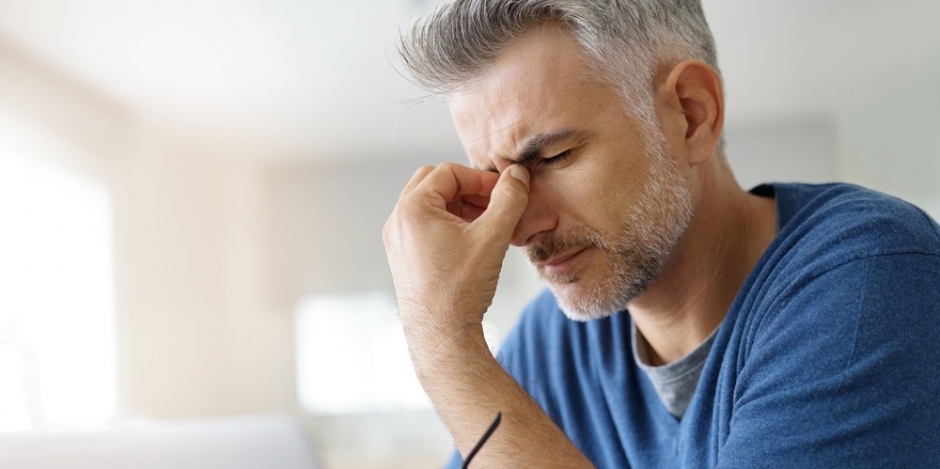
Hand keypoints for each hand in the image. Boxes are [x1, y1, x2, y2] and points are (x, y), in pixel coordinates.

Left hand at [383, 162, 529, 343]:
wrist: (442, 336)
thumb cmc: (461, 290)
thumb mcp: (492, 237)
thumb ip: (508, 199)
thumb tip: (517, 175)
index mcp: (412, 209)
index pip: (449, 172)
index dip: (481, 179)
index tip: (505, 193)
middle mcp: (398, 221)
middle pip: (434, 183)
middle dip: (467, 189)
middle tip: (493, 206)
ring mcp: (397, 241)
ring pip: (430, 206)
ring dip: (459, 207)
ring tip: (487, 226)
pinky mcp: (404, 258)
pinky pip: (425, 227)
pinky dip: (449, 225)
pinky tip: (473, 244)